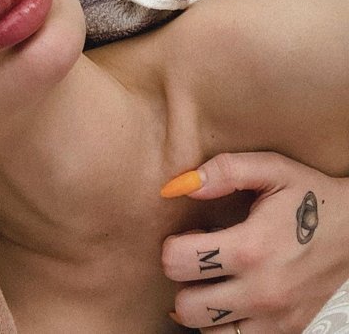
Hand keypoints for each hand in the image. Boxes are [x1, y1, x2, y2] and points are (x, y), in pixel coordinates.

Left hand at [161, 152, 348, 332]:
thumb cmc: (312, 197)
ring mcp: (275, 318)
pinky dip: (223, 323)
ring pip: (206, 330)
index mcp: (251, 248)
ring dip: (201, 304)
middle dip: (183, 279)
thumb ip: (225, 171)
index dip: (173, 245)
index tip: (192, 234)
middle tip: (199, 258)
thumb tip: (180, 185)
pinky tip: (230, 297)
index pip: (178, 261)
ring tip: (214, 278)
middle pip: (186, 305)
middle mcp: (261, 291)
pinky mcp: (286, 332)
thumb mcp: (273, 169)